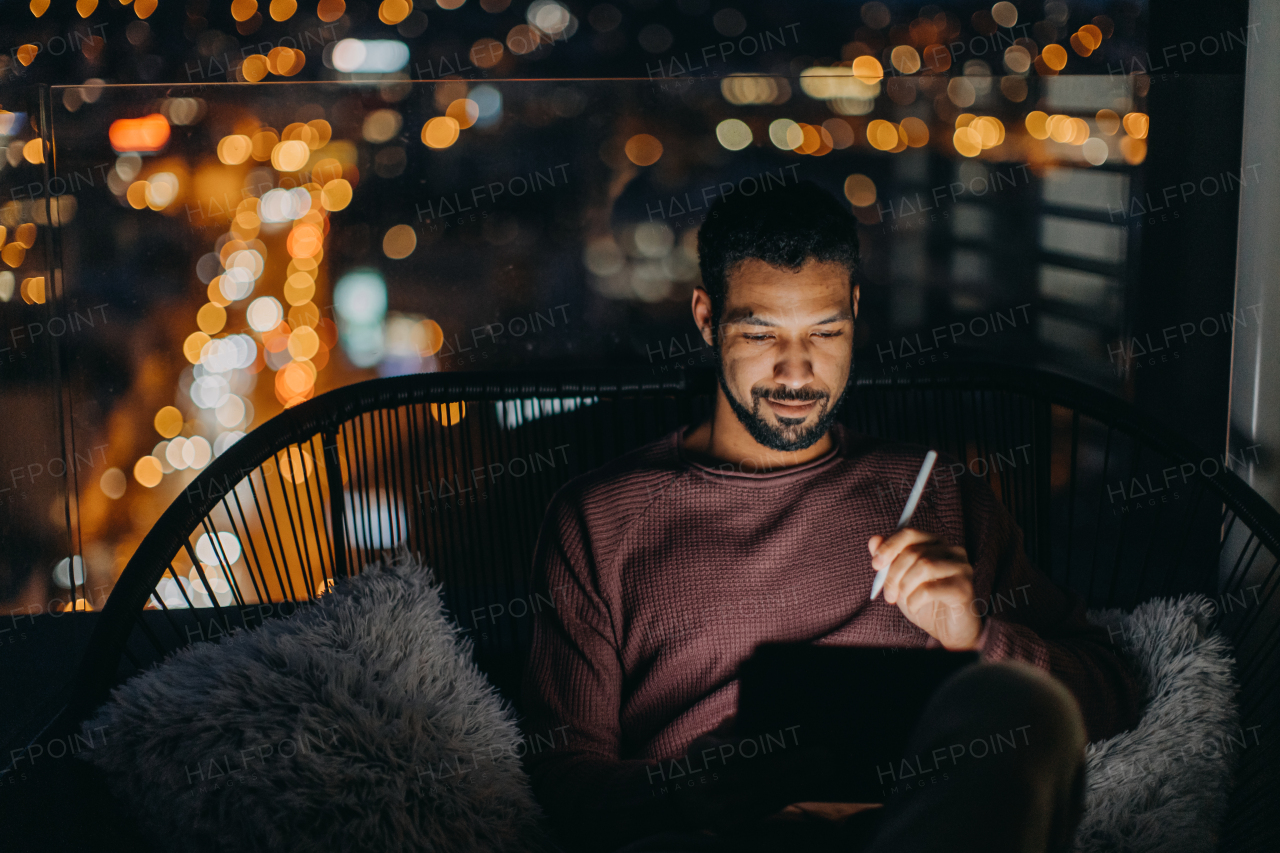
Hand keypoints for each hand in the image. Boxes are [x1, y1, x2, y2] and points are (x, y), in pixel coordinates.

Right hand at [676, 723, 829, 832]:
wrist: (682, 800)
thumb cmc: (701, 762)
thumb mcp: (705, 739)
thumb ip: (727, 727)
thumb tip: (748, 716)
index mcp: (701, 757)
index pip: (732, 750)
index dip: (759, 745)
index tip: (786, 738)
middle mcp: (709, 785)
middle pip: (758, 774)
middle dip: (794, 764)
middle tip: (822, 754)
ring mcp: (720, 809)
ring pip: (767, 794)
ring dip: (799, 782)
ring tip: (823, 769)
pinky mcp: (732, 825)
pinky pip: (766, 808)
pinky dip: (789, 795)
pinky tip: (807, 784)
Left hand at [868, 528, 982, 650]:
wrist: (949, 630)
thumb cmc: (925, 602)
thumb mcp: (901, 580)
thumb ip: (889, 559)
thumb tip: (874, 540)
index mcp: (936, 543)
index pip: (910, 533)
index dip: (889, 547)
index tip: (875, 565)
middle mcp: (952, 551)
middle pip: (914, 552)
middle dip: (893, 574)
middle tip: (888, 595)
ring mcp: (962, 567)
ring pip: (924, 566)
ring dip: (905, 587)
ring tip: (903, 600)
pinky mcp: (964, 587)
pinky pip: (930, 589)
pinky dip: (914, 600)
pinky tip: (914, 607)